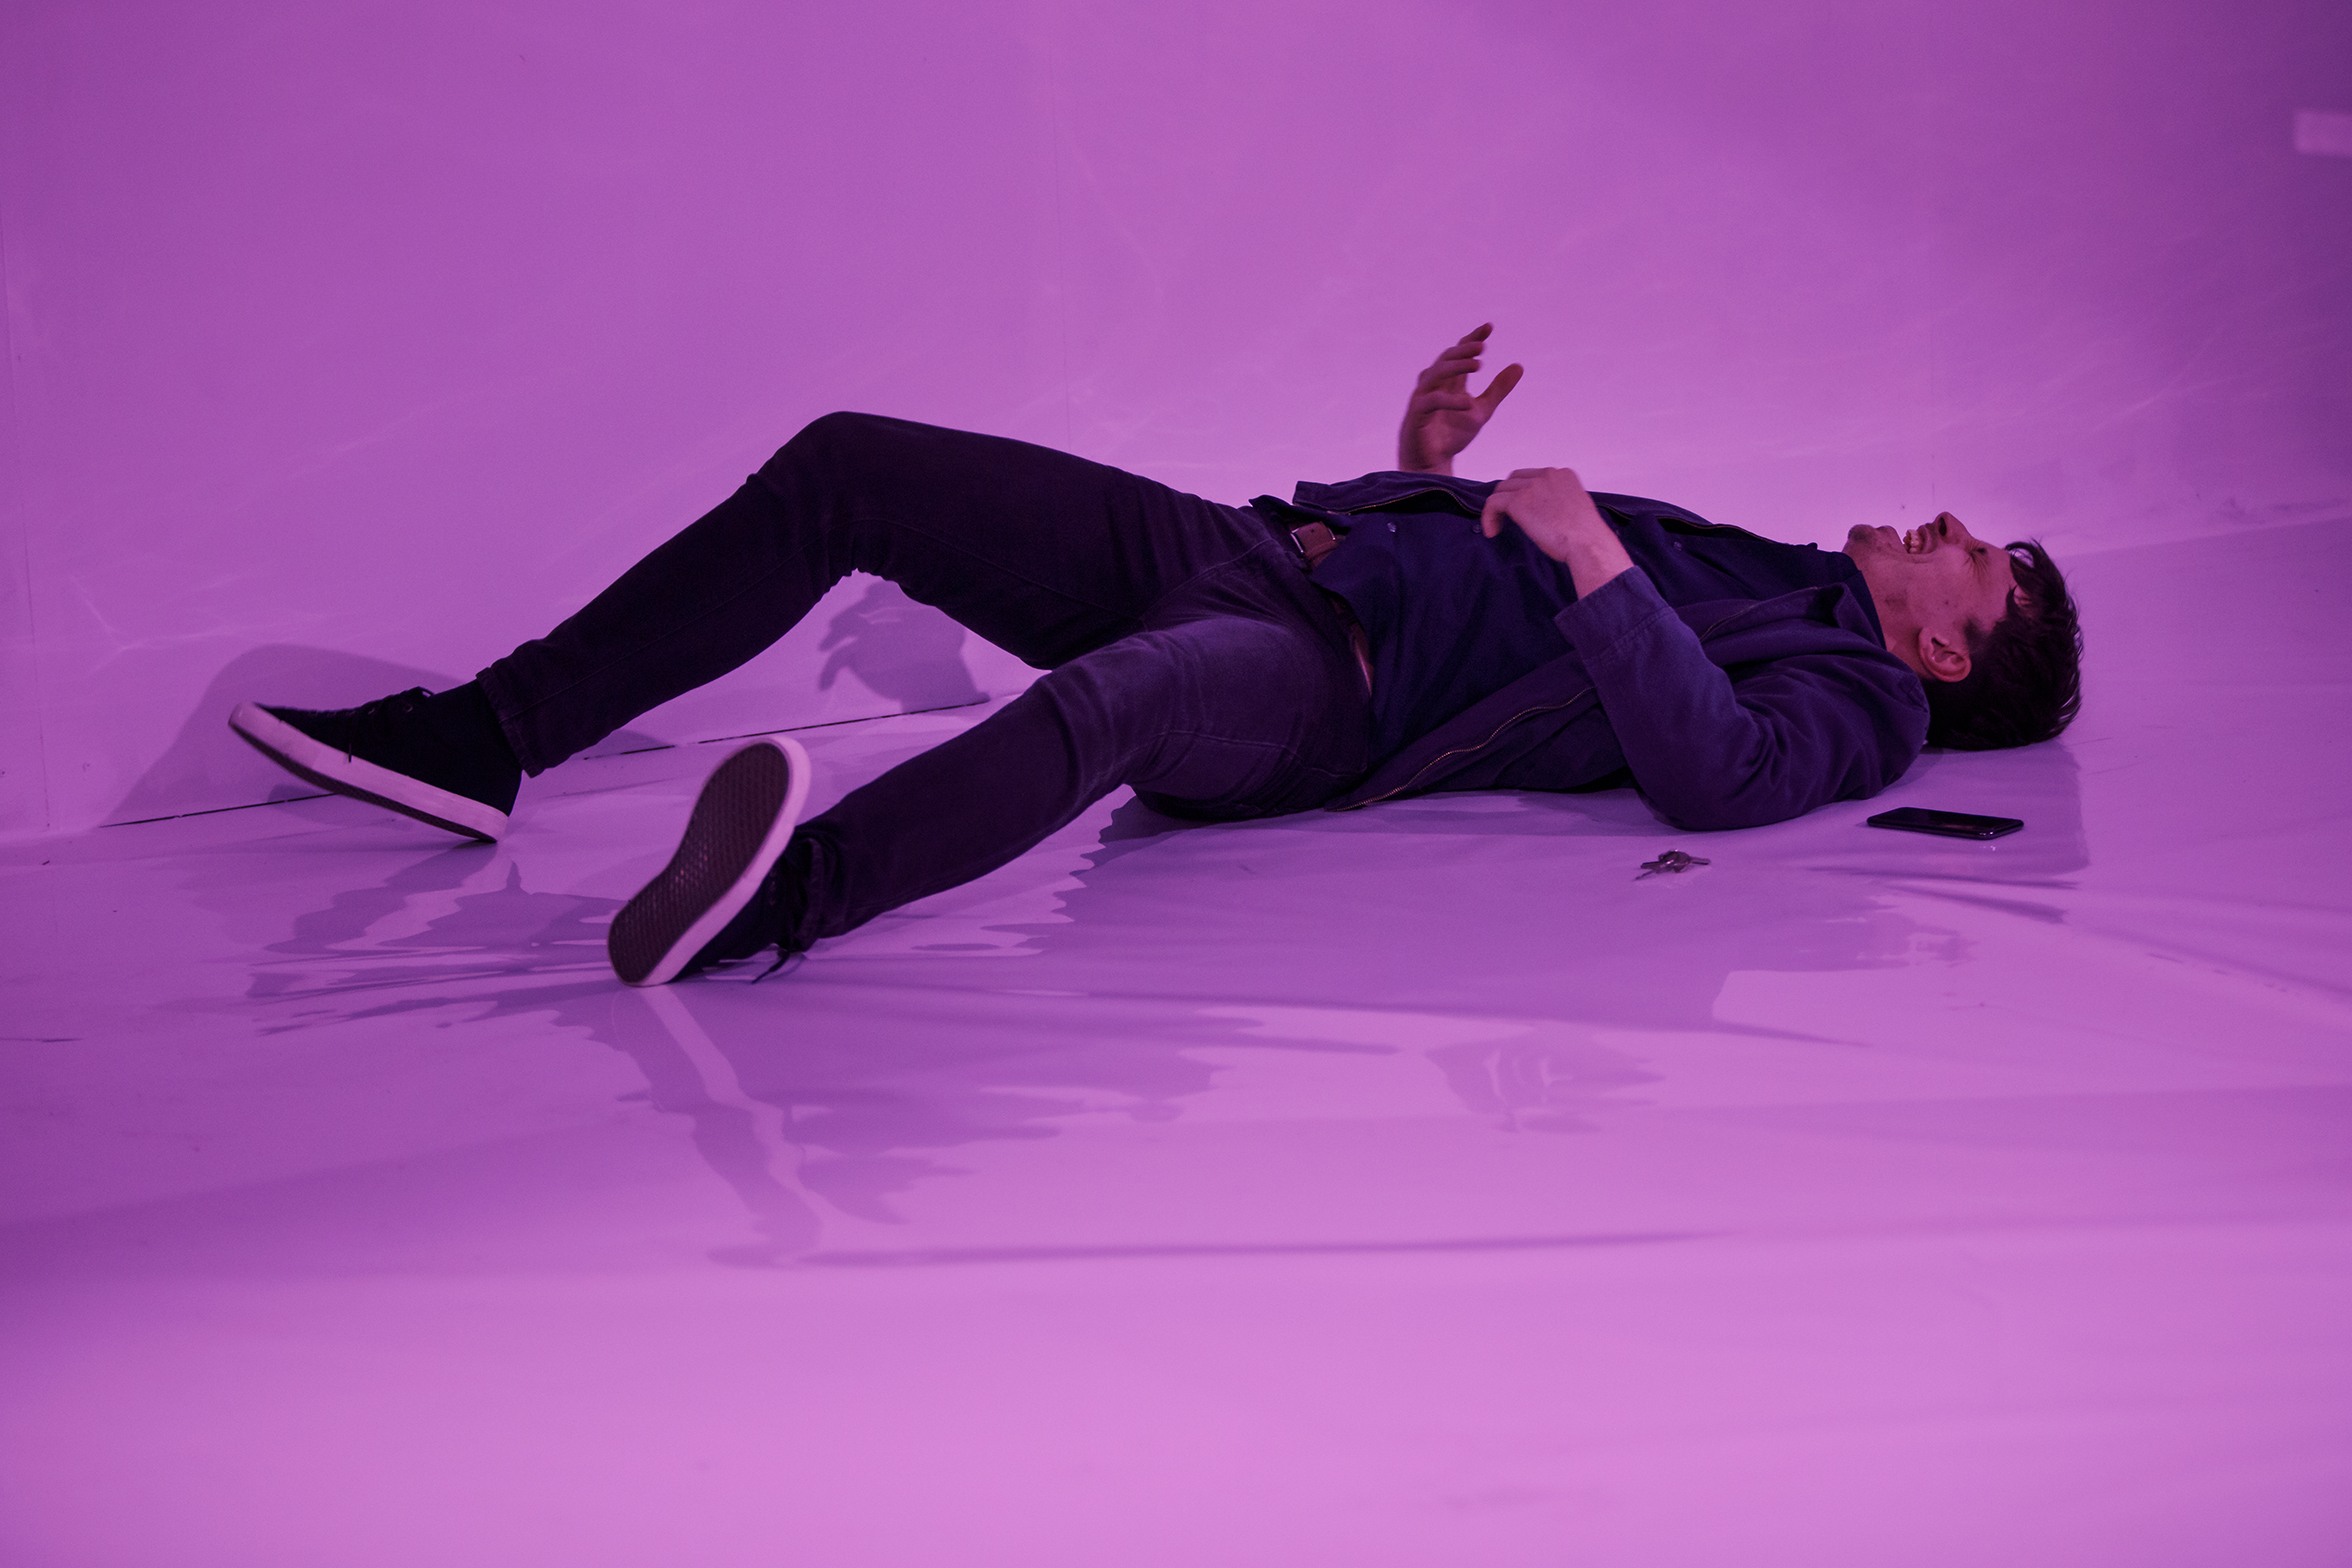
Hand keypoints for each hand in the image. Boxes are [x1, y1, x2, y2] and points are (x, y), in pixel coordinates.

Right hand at [1398, 324, 1523, 474]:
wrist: (1433, 464)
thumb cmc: (1453, 436)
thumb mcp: (1482, 411)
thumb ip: (1498, 390)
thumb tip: (1519, 366)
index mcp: (1450, 381)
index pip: (1459, 353)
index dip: (1472, 339)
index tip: (1489, 326)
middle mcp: (1434, 385)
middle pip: (1446, 358)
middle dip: (1463, 350)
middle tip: (1482, 346)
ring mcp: (1423, 398)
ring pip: (1435, 373)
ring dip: (1456, 367)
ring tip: (1478, 365)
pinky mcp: (1416, 415)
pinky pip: (1431, 402)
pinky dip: (1449, 401)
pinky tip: (1467, 403)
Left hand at [1479, 467, 1633, 596]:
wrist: (1587, 543)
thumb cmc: (1585, 535)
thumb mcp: (1573, 508)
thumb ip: (1557, 501)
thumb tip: (1540, 512)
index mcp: (1563, 475)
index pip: (1533, 476)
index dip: (1522, 492)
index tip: (1522, 511)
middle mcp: (1547, 475)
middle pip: (1514, 479)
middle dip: (1508, 497)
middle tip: (1506, 517)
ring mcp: (1532, 487)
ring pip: (1501, 490)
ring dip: (1496, 508)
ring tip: (1497, 527)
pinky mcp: (1519, 501)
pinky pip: (1493, 503)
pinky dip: (1488, 516)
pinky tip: (1492, 531)